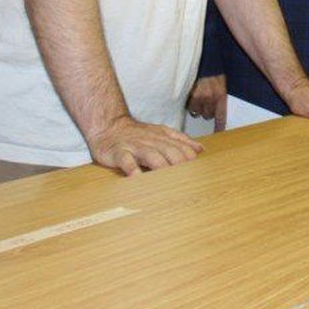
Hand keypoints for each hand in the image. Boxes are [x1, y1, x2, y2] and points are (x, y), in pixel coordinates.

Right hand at [87, 114, 202, 175]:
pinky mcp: (119, 153)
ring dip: (161, 167)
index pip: (182, 147)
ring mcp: (135, 146)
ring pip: (151, 156)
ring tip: (168, 182)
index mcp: (162, 137)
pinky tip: (137, 178)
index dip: (190, 160)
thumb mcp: (160, 132)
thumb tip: (200, 149)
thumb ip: (180, 140)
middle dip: (180, 165)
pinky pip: (127, 161)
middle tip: (186, 182)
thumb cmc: (136, 134)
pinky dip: (132, 169)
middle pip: (170, 152)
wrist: (107, 126)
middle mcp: (151, 141)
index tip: (196, 174)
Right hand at [187, 74, 226, 130]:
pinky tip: (192, 95)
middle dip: (206, 110)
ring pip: (197, 112)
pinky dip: (190, 103)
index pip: (221, 116)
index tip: (218, 134)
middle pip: (208, 116)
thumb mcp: (221, 83)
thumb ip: (219, 97)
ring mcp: (200, 97)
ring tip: (198, 96)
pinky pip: (190, 107)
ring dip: (197, 107)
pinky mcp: (190, 96)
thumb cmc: (212, 70)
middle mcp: (211, 98)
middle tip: (205, 101)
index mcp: (221, 95)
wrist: (204, 59)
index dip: (219, 126)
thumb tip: (215, 110)